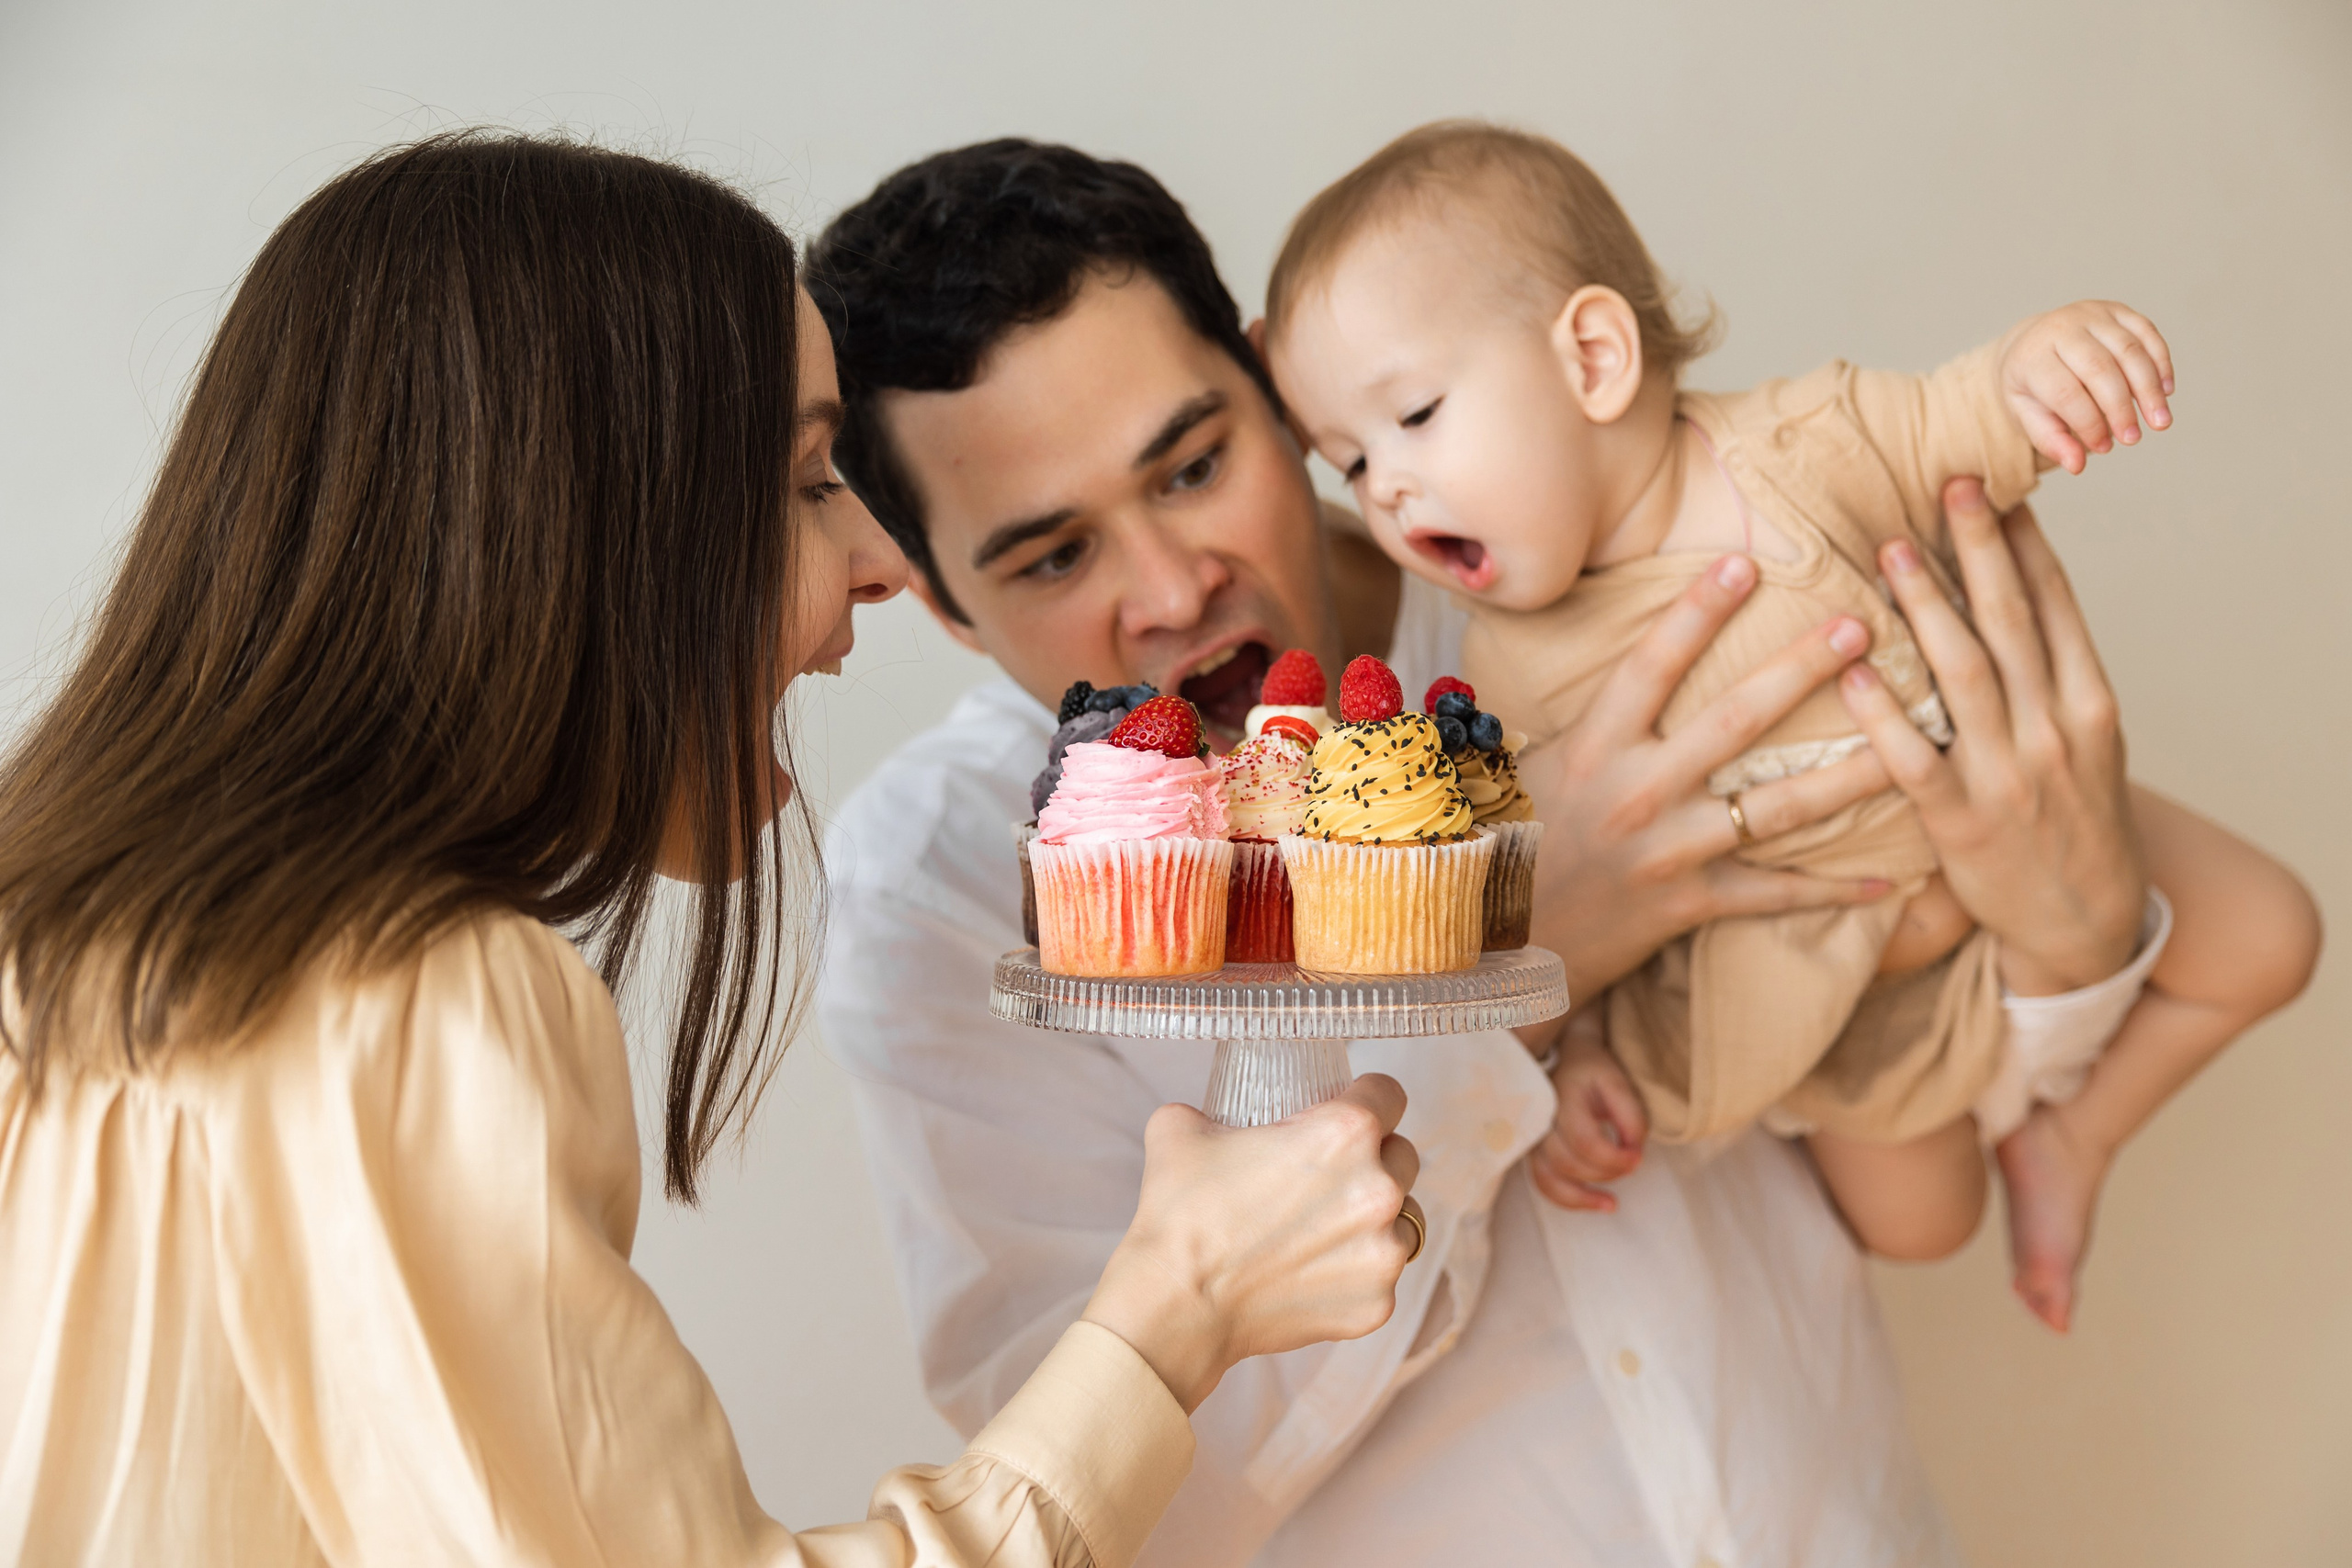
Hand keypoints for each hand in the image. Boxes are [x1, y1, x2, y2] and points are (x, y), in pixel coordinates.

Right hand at [1083, 1075, 1419, 1412]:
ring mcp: (1383, 1253)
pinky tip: (1310, 1272)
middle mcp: (1379, 1190)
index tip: (1351, 1108)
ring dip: (1373, 1217)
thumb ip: (1215, 1109)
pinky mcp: (1376, 1304)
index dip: (1368, 1097)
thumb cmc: (1181, 1215)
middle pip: (1403, 1155)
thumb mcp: (1182, 1128)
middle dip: (1372, 1159)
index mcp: (1345, 1133)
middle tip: (1325, 1174)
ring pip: (1403, 1218)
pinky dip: (1354, 1272)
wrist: (1175, 1305)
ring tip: (1321, 1228)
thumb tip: (1212, 1114)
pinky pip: (1380, 1275)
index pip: (1389, 1094)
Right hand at [1517, 553, 1896, 1003]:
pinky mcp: (1688, 905)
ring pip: (1778, 806)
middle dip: (1802, 668)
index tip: (1746, 563)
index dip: (1697, 612)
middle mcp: (1636, 792)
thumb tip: (1627, 666)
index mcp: (1595, 748)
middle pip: (1735, 720)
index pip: (1652, 665)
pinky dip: (1830, 890)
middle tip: (1861, 625)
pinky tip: (1887, 879)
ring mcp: (1668, 850)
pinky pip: (1773, 895)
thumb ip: (1590, 724)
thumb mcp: (1535, 768)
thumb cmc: (1513, 844)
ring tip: (1910, 737)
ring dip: (1851, 771)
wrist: (1496, 946)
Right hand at [1529, 1011, 1648, 1211]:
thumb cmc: (1595, 1074)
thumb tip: (1633, 1152)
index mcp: (1561, 1098)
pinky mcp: (1533, 1152)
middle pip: (1567, 1163)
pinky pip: (1543, 1184)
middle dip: (1605, 1172)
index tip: (1638, 1158)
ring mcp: (1532, 1138)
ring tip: (1612, 1204)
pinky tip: (1593, 1202)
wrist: (1569, 1061)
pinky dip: (1567, 1200)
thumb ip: (1630, 1115)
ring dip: (1583, 1197)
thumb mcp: (1618, 1083)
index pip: (1584, 1141)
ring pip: (1549, 1179)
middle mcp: (1540, 1120)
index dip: (1613, 1158)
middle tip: (1632, 1165)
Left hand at [1841, 478, 2146, 993]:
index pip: (2057, 606)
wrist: (2089, 922)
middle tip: (1948, 484)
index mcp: (2089, 703)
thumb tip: (2010, 593)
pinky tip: (1854, 671)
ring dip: (1926, 608)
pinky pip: (1915, 759)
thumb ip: (2051, 673)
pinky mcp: (1962, 821)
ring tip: (1891, 550)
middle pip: (2011, 623)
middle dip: (1980, 549)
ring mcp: (2009, 775)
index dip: (2025, 544)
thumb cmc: (2074, 817)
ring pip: (1964, 676)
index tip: (1997, 485)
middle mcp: (2054, 729)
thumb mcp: (2086, 740)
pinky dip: (1885, 714)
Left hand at [1996, 301, 2174, 474]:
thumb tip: (2077, 467)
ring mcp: (2091, 313)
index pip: (2065, 392)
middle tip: (2133, 440)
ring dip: (2149, 389)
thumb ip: (2050, 439)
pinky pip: (2147, 333)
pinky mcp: (2117, 309)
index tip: (2103, 447)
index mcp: (2032, 356)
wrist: (2034, 343)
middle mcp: (2061, 327)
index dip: (2088, 423)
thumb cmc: (2032, 385)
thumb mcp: (2027, 414)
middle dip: (2121, 408)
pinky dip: (2160, 363)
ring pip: (2129, 350)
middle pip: (2100, 369)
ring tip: (2160, 422)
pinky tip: (2167, 392)